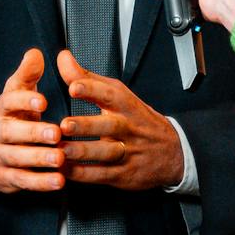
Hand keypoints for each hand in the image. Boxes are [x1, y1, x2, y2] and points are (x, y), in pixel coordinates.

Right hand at [0, 48, 64, 193]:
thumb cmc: (12, 118)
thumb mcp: (16, 94)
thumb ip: (27, 75)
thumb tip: (35, 53)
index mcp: (2, 109)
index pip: (9, 102)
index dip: (25, 101)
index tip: (44, 101)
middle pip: (10, 133)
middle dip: (32, 133)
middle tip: (56, 133)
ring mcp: (0, 156)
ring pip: (17, 158)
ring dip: (38, 159)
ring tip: (60, 158)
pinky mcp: (7, 178)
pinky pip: (23, 181)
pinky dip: (40, 183)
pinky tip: (59, 181)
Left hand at [56, 49, 184, 189]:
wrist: (173, 152)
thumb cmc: (138, 120)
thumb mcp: (119, 94)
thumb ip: (87, 78)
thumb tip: (63, 58)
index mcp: (126, 105)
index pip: (111, 94)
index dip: (92, 89)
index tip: (74, 86)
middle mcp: (128, 128)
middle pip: (109, 125)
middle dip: (87, 126)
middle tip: (65, 125)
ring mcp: (127, 152)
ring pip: (106, 153)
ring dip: (82, 152)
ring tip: (61, 151)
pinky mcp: (123, 174)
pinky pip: (101, 175)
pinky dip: (82, 174)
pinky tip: (65, 170)